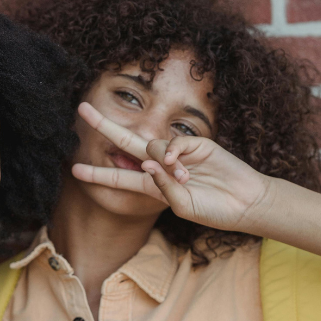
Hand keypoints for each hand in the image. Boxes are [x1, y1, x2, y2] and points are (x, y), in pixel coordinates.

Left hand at [70, 101, 270, 233]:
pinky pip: (173, 142)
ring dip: (162, 163)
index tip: (75, 169)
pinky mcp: (195, 144)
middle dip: (104, 126)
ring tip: (184, 179)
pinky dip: (172, 152)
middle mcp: (161, 166)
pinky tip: (181, 165)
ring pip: (152, 145)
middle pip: (126, 142)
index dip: (98, 173)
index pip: (120, 177)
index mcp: (154, 186)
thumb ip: (162, 188)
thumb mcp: (182, 207)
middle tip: (82, 109)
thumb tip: (147, 162)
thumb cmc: (213, 211)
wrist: (245, 202)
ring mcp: (178, 153)